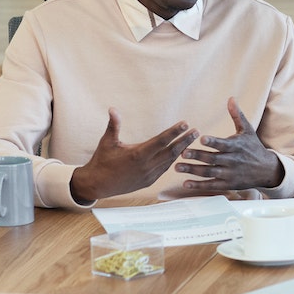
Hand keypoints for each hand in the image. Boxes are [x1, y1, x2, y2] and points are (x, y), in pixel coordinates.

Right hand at [69, 108, 198, 202]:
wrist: (97, 185)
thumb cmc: (101, 161)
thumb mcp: (107, 142)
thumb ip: (113, 125)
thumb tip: (112, 108)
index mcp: (138, 154)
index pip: (161, 140)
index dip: (174, 131)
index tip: (185, 124)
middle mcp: (146, 166)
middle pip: (171, 151)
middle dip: (185, 140)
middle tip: (196, 131)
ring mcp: (149, 175)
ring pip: (170, 161)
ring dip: (181, 150)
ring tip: (191, 140)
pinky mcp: (149, 182)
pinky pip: (164, 169)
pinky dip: (172, 160)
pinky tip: (178, 153)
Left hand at [174, 97, 283, 192]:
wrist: (266, 170)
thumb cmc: (254, 148)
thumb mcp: (248, 130)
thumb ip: (237, 116)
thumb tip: (231, 99)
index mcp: (236, 146)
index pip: (222, 144)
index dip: (212, 142)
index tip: (201, 138)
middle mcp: (232, 160)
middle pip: (212, 158)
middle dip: (197, 156)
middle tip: (182, 152)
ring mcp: (229, 174)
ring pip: (208, 172)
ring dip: (192, 170)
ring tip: (177, 167)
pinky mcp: (227, 184)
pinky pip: (211, 185)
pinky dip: (198, 185)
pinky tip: (186, 183)